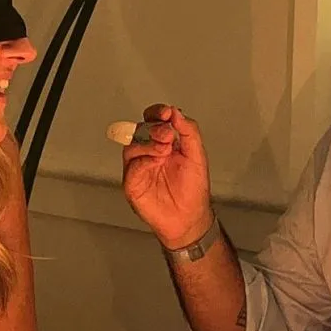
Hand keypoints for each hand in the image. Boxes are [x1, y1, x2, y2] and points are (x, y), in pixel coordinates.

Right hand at [122, 104, 213, 248]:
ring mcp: (140, 166)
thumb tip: (176, 113)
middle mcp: (149, 152)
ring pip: (133, 145)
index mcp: (164, 143)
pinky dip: (144, 160)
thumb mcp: (197, 154)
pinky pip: (132, 165)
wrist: (189, 217)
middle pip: (141, 129)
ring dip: (149, 143)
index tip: (167, 112)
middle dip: (154, 128)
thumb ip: (189, 131)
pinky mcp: (133, 182)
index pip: (155, 120)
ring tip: (165, 150)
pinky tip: (157, 161)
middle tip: (167, 134)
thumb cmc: (193, 189)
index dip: (158, 112)